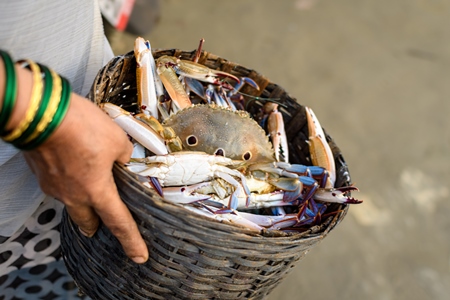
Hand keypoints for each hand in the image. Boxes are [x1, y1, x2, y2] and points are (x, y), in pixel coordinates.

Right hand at [23, 93, 148, 263]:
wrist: (40, 112)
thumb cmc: (78, 125)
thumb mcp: (117, 138)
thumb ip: (124, 154)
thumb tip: (122, 157)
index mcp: (96, 191)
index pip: (119, 223)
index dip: (131, 241)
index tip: (138, 255)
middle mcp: (73, 195)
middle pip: (88, 221)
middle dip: (98, 225)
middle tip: (104, 222)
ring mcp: (53, 186)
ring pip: (72, 203)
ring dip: (83, 198)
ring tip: (92, 182)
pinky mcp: (42, 174)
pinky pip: (60, 185)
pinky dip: (70, 181)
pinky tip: (75, 165)